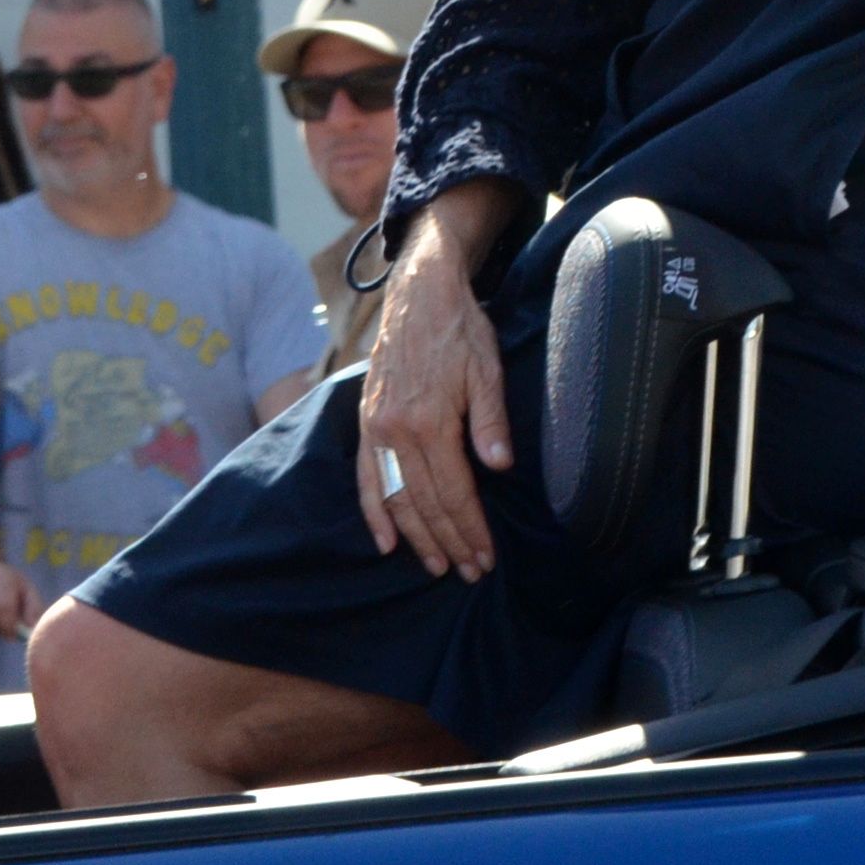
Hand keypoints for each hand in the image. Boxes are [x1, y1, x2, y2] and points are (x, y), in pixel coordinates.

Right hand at [356, 226, 511, 581]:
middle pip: (425, 502)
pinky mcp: (365, 421)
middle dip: (450, 541)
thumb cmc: (461, 329)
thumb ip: (491, 420)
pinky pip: (366, 477)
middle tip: (470, 571)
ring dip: (416, 537)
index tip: (486, 557)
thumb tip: (499, 466)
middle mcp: (397, 430)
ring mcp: (376, 427)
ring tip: (437, 565)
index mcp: (430, 420)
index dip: (471, 528)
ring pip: (395, 497)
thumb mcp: (487, 369)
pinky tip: (385, 541)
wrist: (419, 292)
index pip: (454, 491)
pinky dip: (374, 512)